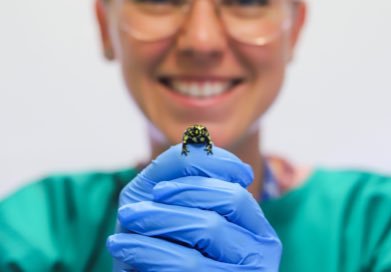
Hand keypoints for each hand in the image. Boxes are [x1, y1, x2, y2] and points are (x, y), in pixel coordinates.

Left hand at [107, 144, 281, 270]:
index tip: (161, 187)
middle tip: (139, 203)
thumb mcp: (175, 206)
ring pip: (209, 227)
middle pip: (231, 198)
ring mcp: (249, 269)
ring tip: (126, 219)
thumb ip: (186, 172)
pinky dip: (147, 250)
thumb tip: (200, 140)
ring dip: (159, 218)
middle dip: (183, 193)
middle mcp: (262, 245)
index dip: (202, 171)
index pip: (235, 183)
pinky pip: (187, 262)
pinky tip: (120, 244)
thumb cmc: (170, 248)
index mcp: (252, 221)